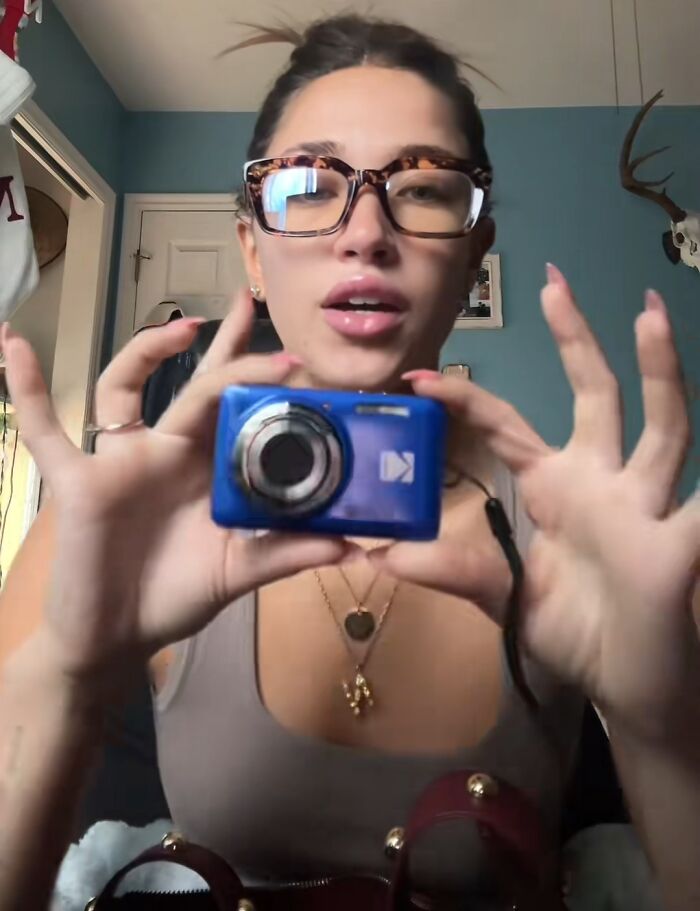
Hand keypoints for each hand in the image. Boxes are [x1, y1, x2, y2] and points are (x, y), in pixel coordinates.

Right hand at [2, 292, 352, 696]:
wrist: (115, 637)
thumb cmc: (174, 597)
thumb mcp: (238, 573)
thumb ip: (288, 555)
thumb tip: (354, 547)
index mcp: (209, 468)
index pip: (240, 409)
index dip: (265, 383)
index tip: (302, 362)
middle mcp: (167, 451)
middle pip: (196, 382)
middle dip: (222, 342)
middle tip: (248, 299)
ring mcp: (121, 460)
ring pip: (126, 387)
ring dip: (146, 352)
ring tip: (181, 328)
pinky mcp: (78, 481)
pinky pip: (44, 431)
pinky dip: (26, 390)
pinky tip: (11, 343)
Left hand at [370, 266, 699, 743]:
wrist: (624, 688)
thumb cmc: (570, 633)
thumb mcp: (504, 598)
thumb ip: (455, 571)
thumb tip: (383, 556)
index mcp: (554, 487)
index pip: (508, 427)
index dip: (467, 400)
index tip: (419, 378)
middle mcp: (601, 482)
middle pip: (594, 395)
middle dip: (576, 340)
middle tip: (553, 281)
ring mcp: (644, 507)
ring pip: (661, 427)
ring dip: (660, 372)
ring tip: (648, 313)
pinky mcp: (677, 545)